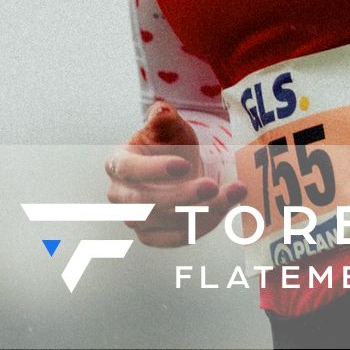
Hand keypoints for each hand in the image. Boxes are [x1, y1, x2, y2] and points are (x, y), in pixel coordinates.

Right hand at [104, 100, 247, 247]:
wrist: (182, 165)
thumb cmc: (170, 143)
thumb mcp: (170, 126)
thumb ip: (164, 117)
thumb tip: (162, 111)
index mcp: (117, 162)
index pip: (128, 170)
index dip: (154, 170)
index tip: (185, 164)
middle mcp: (119, 195)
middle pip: (145, 204)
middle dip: (182, 196)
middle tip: (212, 185)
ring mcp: (134, 219)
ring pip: (165, 223)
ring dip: (201, 212)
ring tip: (232, 193)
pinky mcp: (153, 236)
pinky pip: (177, 238)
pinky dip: (202, 225)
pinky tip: (225, 207)